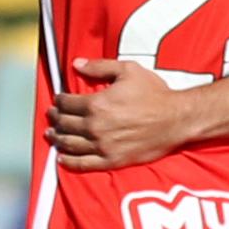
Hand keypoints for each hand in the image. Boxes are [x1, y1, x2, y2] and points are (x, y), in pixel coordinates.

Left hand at [45, 52, 201, 169]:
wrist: (176, 119)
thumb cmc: (154, 93)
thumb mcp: (128, 71)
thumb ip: (100, 66)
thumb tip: (76, 64)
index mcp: (97, 104)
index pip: (67, 103)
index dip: (59, 100)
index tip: (57, 100)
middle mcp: (95, 127)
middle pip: (65, 124)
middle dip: (56, 119)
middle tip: (52, 116)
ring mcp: (103, 146)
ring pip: (70, 144)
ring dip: (57, 139)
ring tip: (52, 134)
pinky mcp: (112, 160)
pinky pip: (84, 164)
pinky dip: (69, 161)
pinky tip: (61, 158)